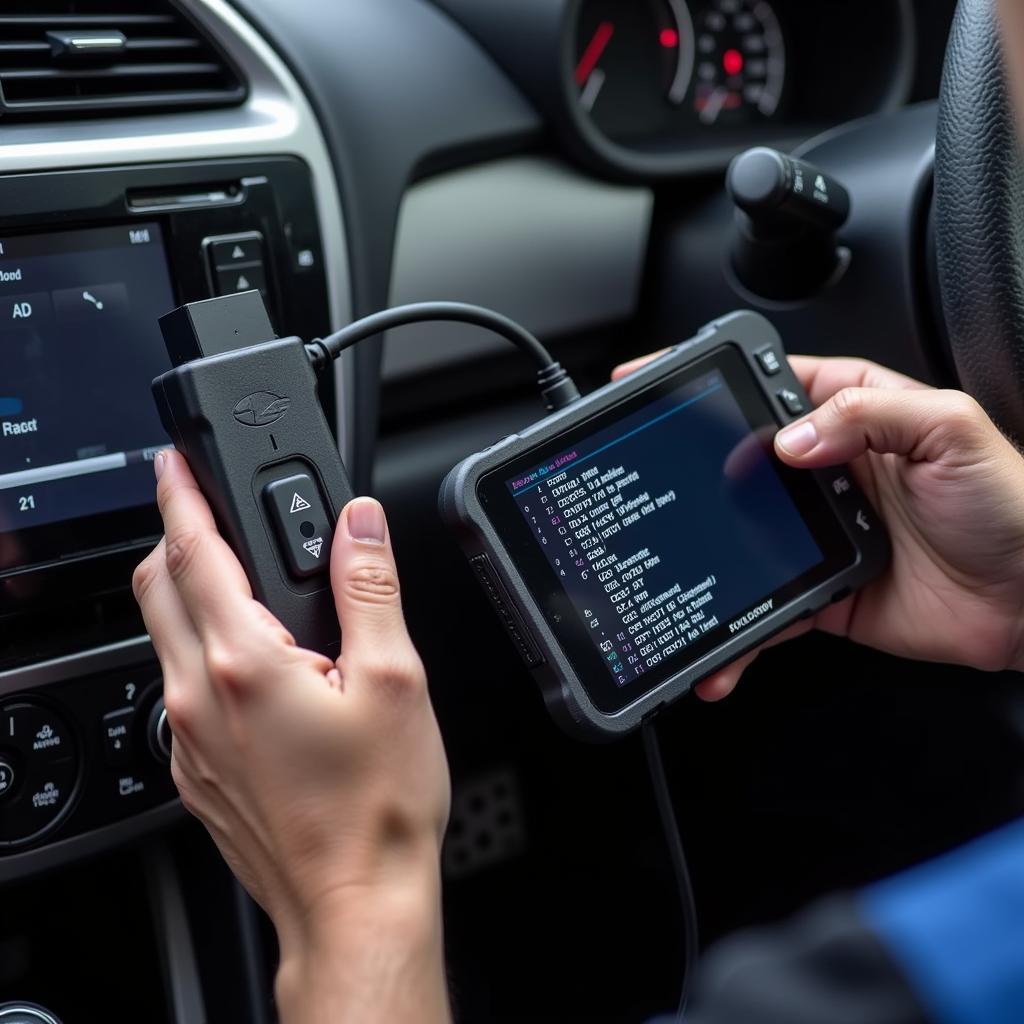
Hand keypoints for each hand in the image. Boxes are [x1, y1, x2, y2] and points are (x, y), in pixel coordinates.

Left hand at [133, 451, 450, 1023]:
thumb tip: (360, 524)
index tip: (173, 466)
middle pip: (156, 590)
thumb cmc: (377, 806)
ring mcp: (189, 740)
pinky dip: (199, 652)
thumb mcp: (395, 679)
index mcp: (245, 664)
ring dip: (186, 595)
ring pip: (163, 640)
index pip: (193, 554)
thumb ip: (369, 587)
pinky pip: (178, 689)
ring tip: (239, 583)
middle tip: (202, 513)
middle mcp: (199, 698)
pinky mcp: (195, 771)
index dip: (180, 497)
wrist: (354, 903)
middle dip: (170, 538)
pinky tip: (250, 664)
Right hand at [612, 353, 1023, 699]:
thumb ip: (870, 413)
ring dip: (706, 551)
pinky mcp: (820, 590)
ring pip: (742, 536)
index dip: (719, 379)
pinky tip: (720, 644)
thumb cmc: (1011, 507)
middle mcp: (830, 471)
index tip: (667, 379)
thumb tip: (789, 438)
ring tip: (672, 563)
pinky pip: (766, 609)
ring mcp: (819, 533)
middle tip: (658, 476)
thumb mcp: (951, 429)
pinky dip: (738, 632)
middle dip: (695, 466)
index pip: (773, 383)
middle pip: (742, 459)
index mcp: (858, 417)